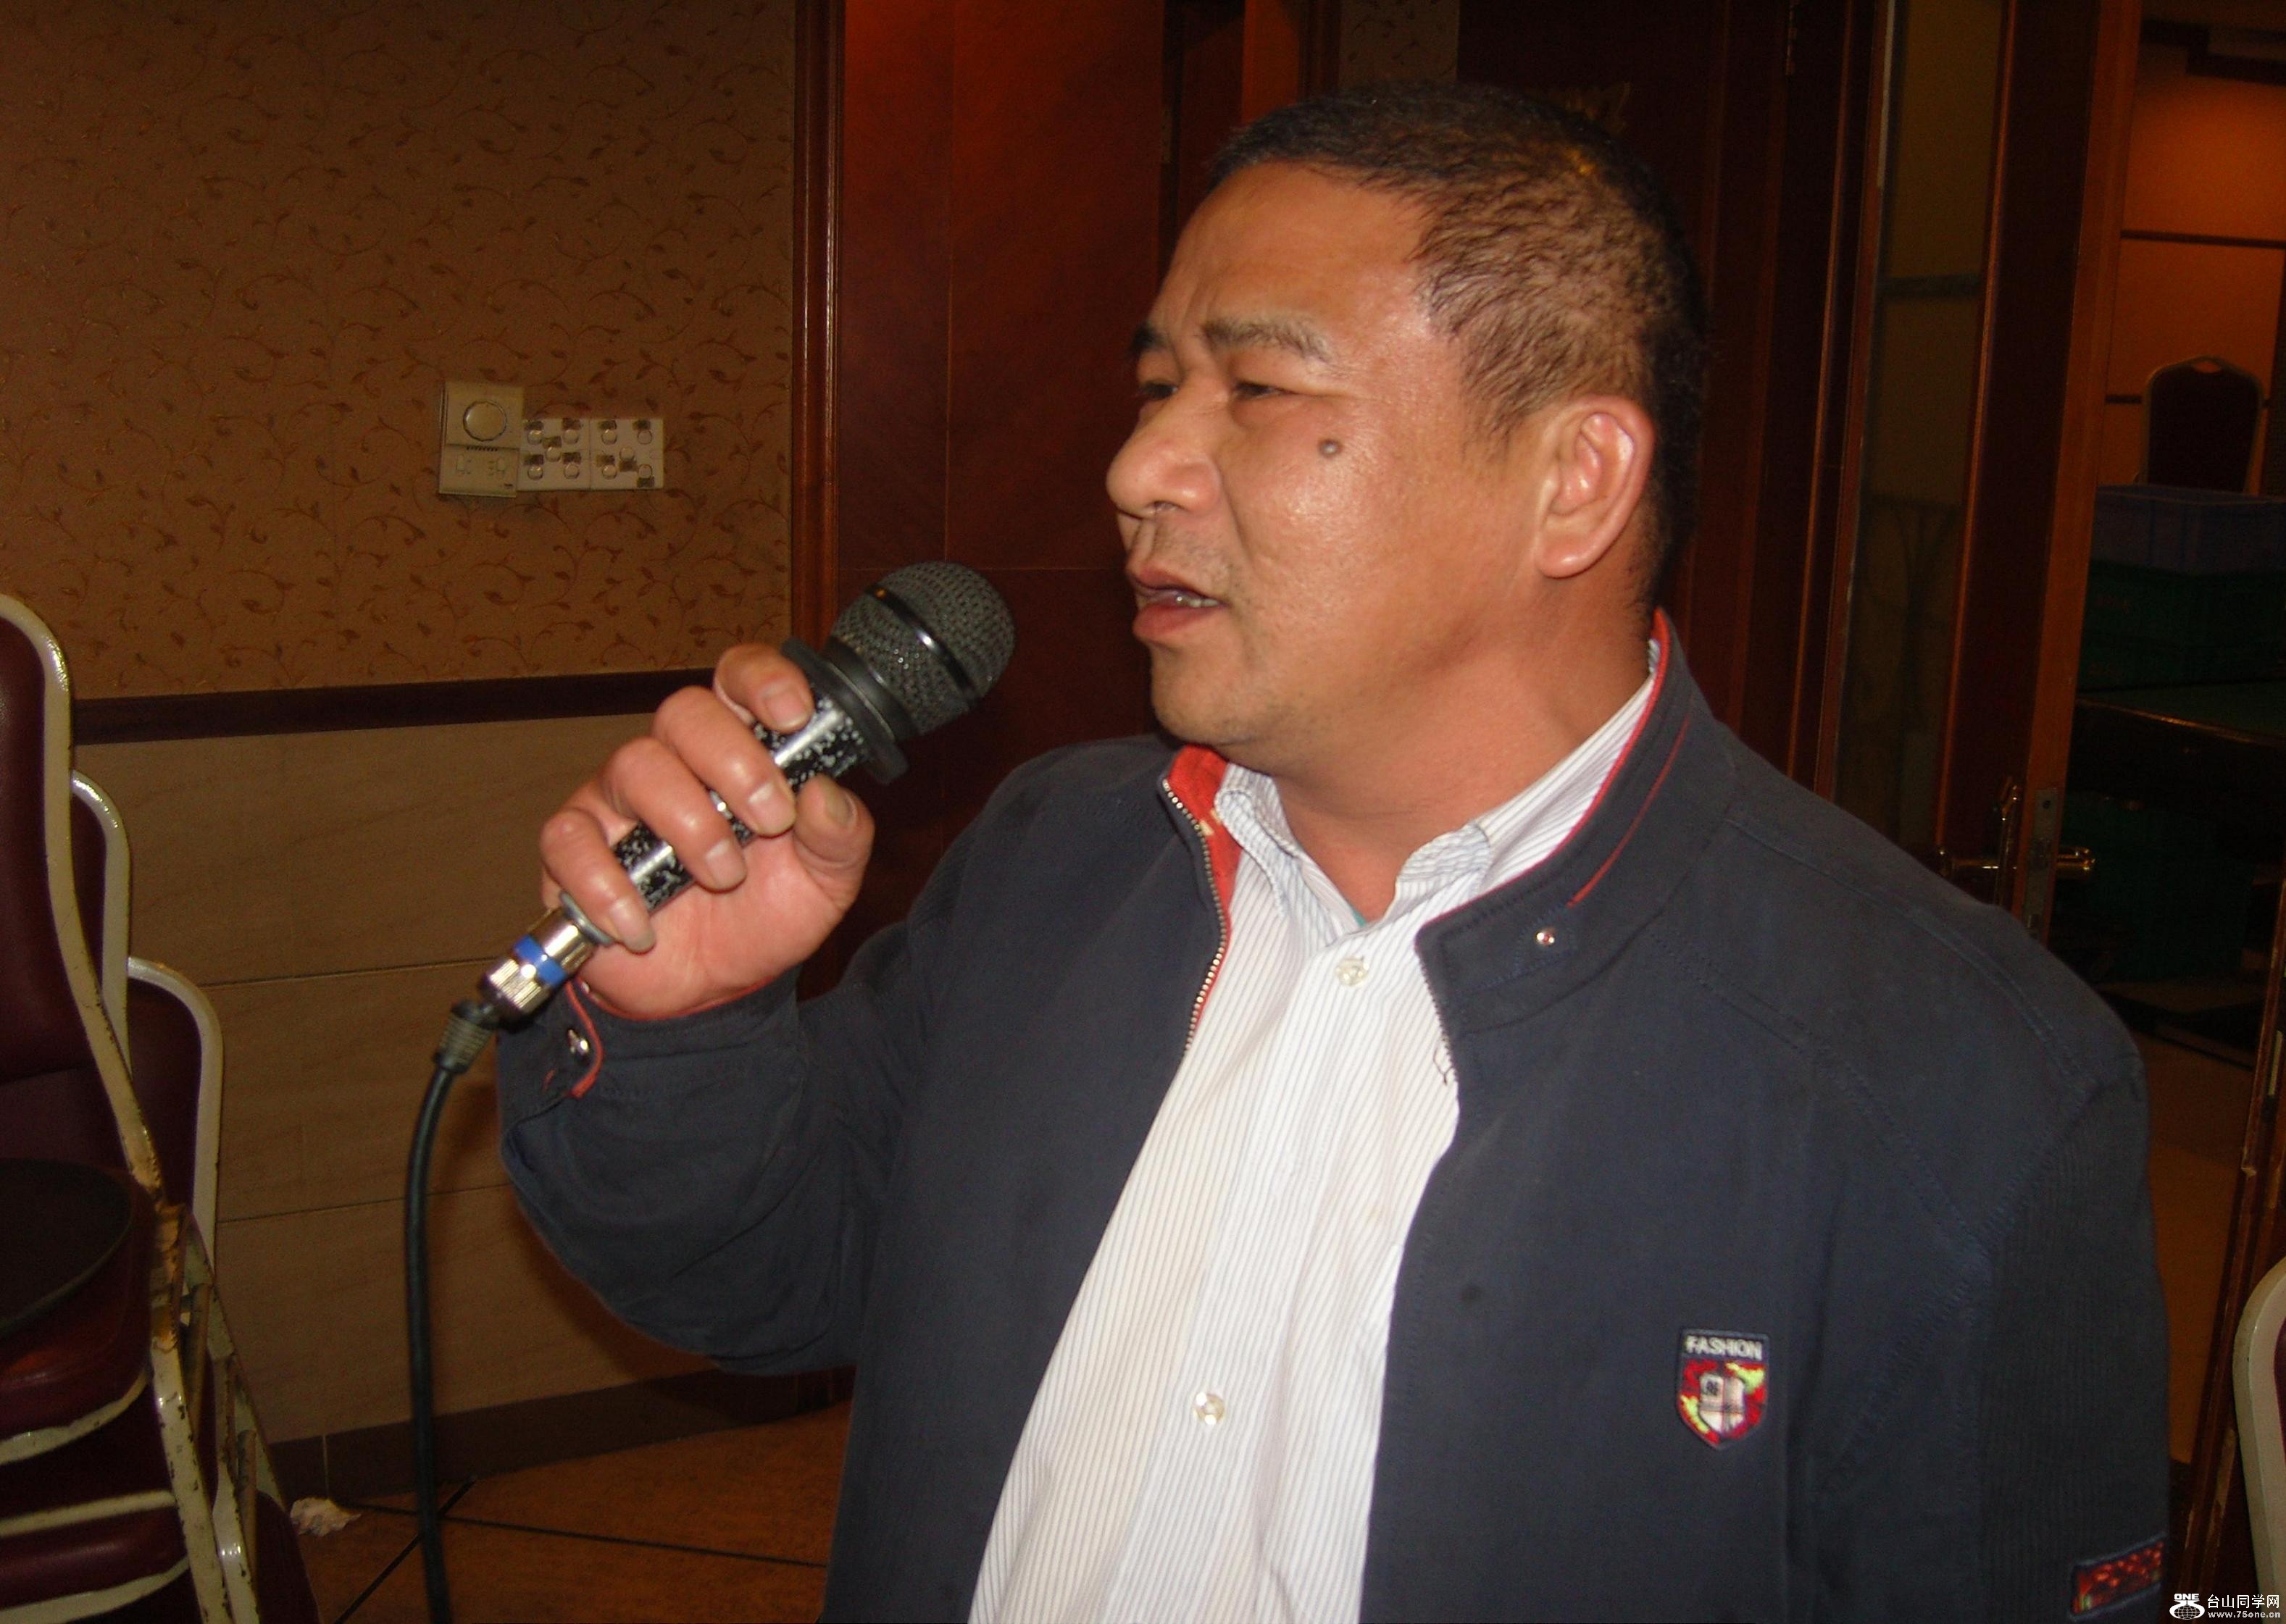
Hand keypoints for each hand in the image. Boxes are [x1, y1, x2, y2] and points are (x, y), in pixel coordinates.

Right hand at [537, 644, 874, 1018]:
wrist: (712, 989)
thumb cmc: (763, 915)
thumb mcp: (823, 884)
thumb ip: (839, 838)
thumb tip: (826, 794)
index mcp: (738, 750)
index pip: (737, 679)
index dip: (763, 681)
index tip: (794, 715)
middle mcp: (673, 761)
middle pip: (685, 712)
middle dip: (734, 762)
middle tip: (769, 820)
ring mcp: (617, 801)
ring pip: (635, 767)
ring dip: (690, 825)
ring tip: (722, 878)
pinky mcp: (572, 850)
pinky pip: (569, 840)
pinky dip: (608, 885)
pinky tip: (644, 925)